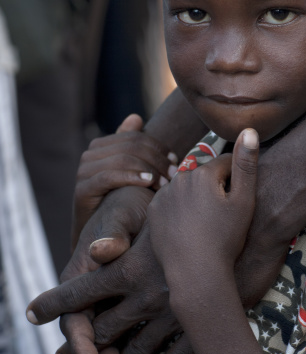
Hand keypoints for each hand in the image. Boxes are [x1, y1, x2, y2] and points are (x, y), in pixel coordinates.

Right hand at [27, 185, 153, 353]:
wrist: (150, 200)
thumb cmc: (134, 205)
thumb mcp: (123, 214)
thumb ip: (114, 234)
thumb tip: (103, 250)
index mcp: (86, 272)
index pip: (77, 314)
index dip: (82, 342)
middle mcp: (97, 291)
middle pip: (93, 339)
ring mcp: (116, 301)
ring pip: (112, 346)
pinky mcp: (137, 305)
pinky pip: (134, 341)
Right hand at [72, 113, 177, 246]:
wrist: (98, 236)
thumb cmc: (120, 203)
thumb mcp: (131, 172)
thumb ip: (132, 146)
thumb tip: (135, 118)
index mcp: (103, 145)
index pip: (137, 137)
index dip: (159, 148)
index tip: (175, 162)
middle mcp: (90, 154)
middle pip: (131, 146)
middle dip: (157, 159)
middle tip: (174, 175)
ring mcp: (84, 171)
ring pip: (122, 158)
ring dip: (149, 169)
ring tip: (164, 183)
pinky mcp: (82, 189)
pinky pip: (109, 176)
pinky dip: (132, 177)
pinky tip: (148, 182)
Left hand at [148, 128, 258, 310]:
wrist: (196, 273)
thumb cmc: (226, 239)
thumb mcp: (244, 201)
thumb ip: (246, 164)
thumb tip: (249, 129)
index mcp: (203, 173)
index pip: (226, 164)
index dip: (237, 183)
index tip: (238, 204)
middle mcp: (179, 178)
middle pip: (205, 175)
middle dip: (215, 188)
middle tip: (222, 217)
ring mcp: (163, 195)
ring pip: (186, 188)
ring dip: (196, 198)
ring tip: (206, 225)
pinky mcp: (153, 213)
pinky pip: (170, 203)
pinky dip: (180, 210)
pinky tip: (190, 228)